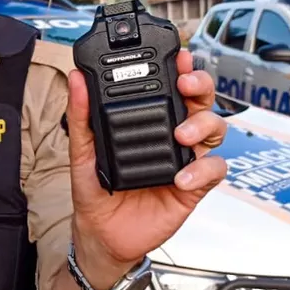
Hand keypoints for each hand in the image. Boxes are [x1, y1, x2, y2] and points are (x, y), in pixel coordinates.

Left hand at [66, 50, 227, 289]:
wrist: (101, 234)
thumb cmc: (95, 189)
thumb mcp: (82, 150)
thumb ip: (81, 115)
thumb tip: (76, 80)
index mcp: (149, 120)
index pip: (171, 87)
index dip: (181, 68)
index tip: (179, 56)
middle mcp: (172, 134)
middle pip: (201, 100)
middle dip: (201, 85)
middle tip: (186, 84)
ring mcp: (186, 158)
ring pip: (214, 129)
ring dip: (202, 125)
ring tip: (180, 135)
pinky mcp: (194, 187)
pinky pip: (213, 171)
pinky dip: (202, 170)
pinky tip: (181, 177)